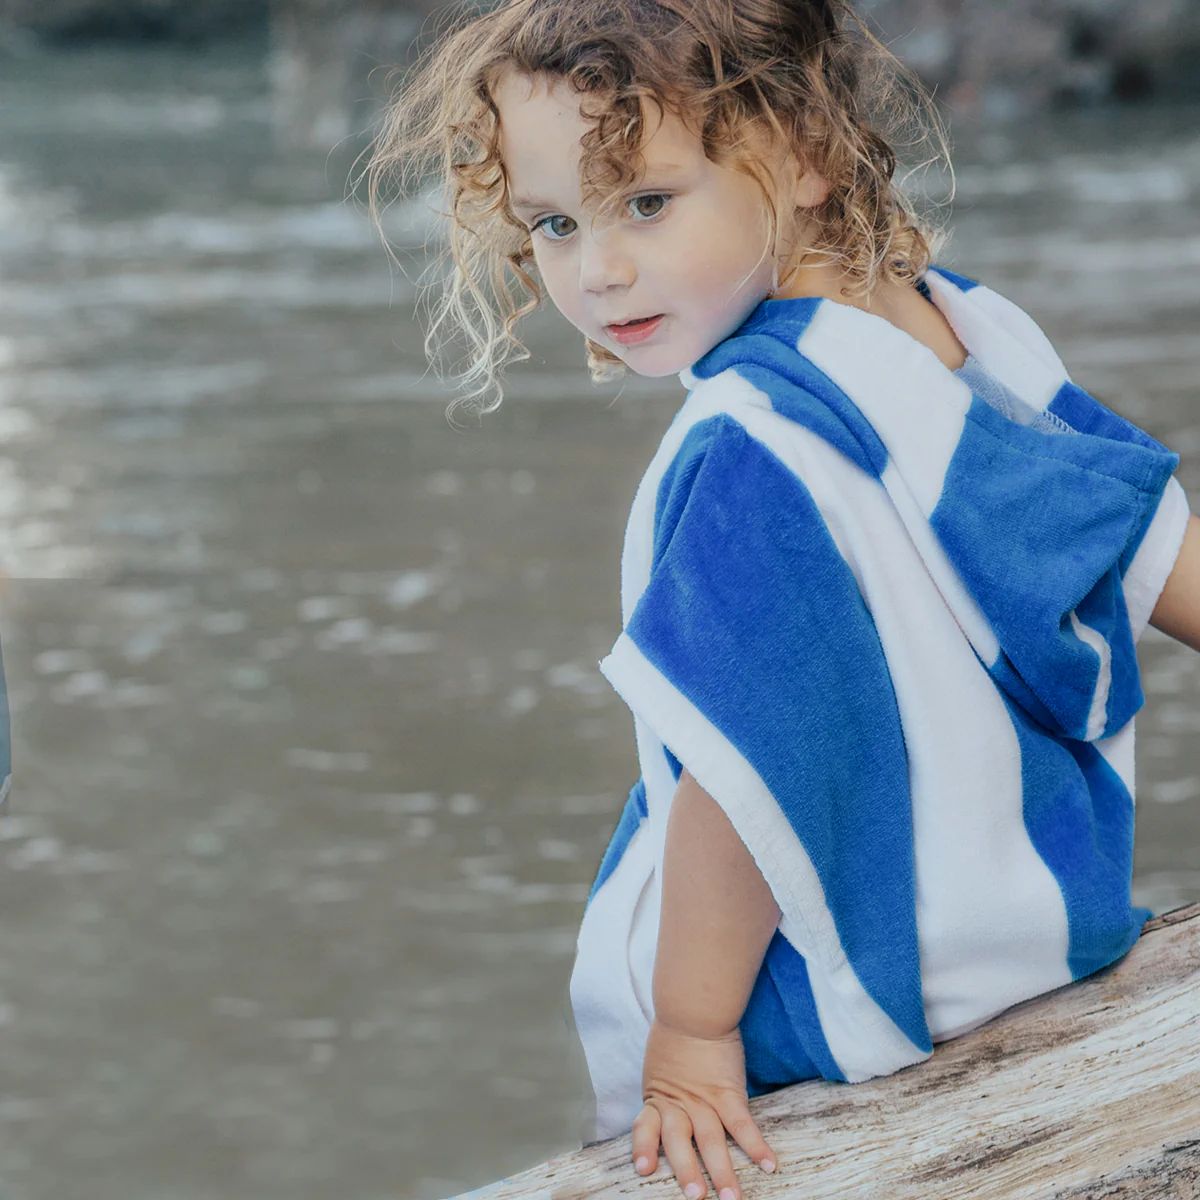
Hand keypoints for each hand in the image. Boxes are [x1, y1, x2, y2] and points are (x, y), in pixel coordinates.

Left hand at [631, 1017, 777, 1198]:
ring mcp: (705, 1099)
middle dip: (687, 1171)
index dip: (644, 1148)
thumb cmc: (674, 1036)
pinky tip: (769, 1164)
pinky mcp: (729, 1091)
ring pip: (713, 1140)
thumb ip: (662, 1093)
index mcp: (658, 1097)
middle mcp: (680, 1103)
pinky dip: (756, 1144)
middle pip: (681, 1142)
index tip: (644, 1170)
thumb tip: (663, 1110)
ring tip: (733, 1197)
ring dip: (724, 1170)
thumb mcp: (658, 1067)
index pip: (646, 1127)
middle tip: (696, 1197)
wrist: (694, 1009)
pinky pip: (743, 1122)